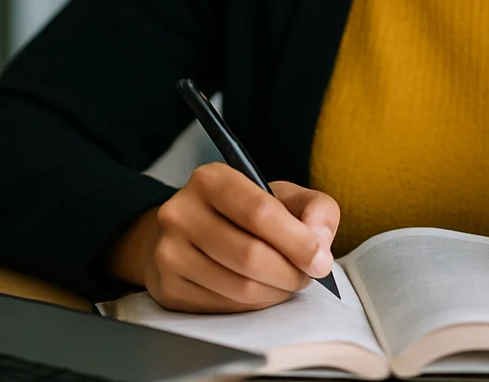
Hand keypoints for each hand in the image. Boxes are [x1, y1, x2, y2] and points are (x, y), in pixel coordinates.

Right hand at [109, 162, 339, 311]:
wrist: (186, 233)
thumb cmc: (242, 213)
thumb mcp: (283, 196)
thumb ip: (315, 208)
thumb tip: (319, 240)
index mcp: (210, 179)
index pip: (260, 212)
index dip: (298, 241)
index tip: (320, 260)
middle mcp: (181, 213)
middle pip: (250, 255)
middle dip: (290, 273)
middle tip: (307, 276)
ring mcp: (169, 253)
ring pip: (239, 287)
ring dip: (275, 292)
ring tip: (286, 282)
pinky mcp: (168, 289)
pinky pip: (225, 307)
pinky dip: (254, 306)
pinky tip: (261, 291)